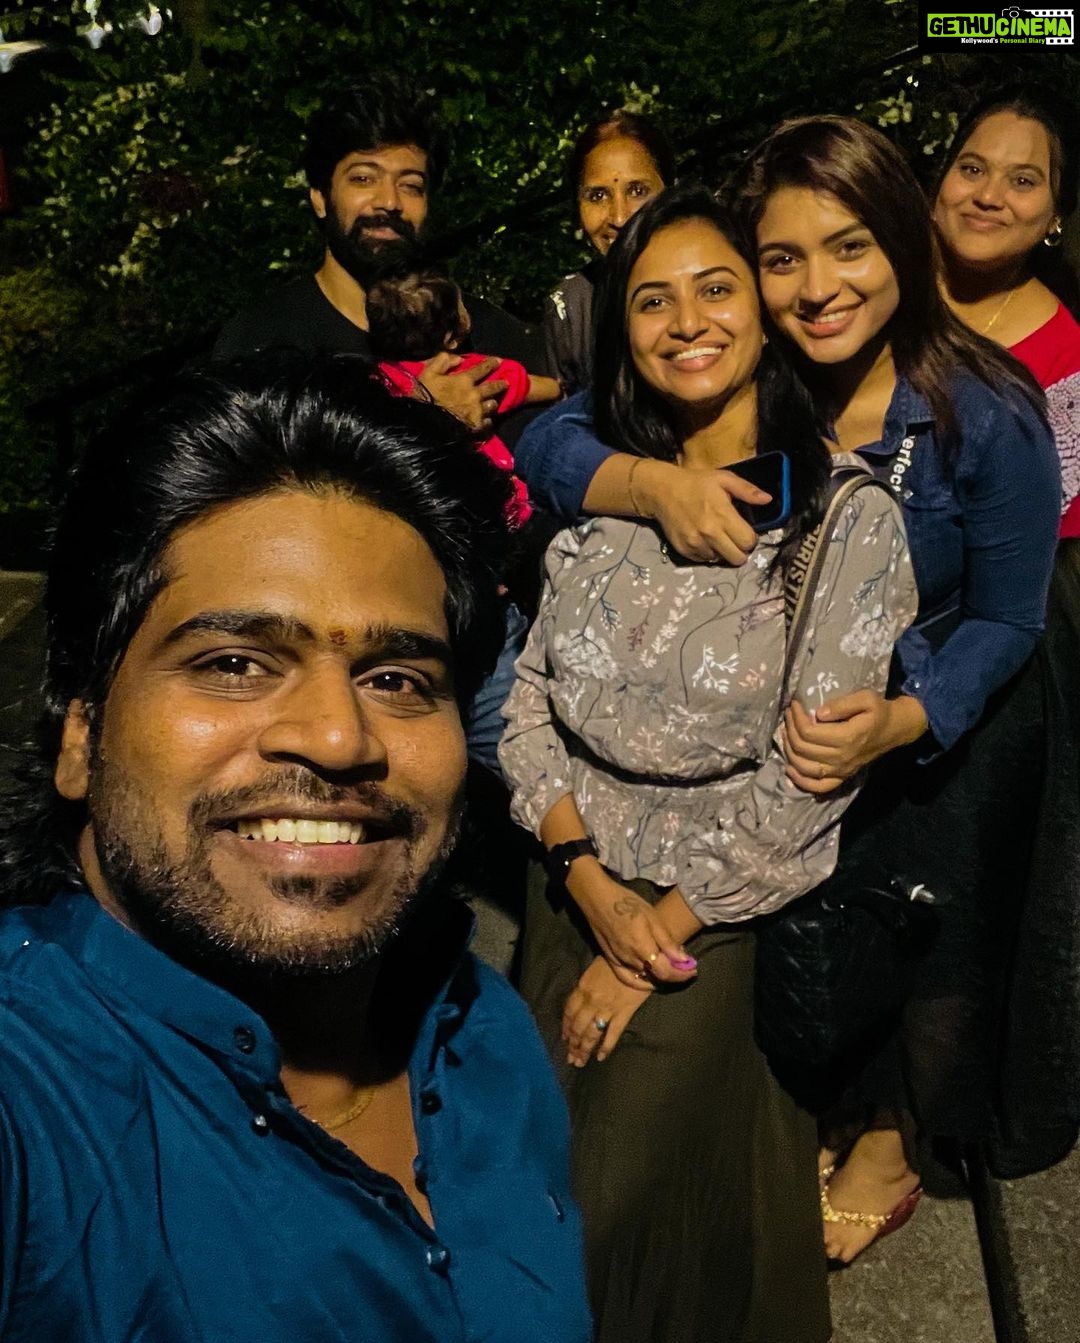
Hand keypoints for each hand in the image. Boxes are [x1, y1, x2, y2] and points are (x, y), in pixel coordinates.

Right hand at [416, 352, 508, 429]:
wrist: (425, 423)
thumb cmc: (425, 396)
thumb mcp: (428, 373)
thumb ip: (443, 361)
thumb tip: (459, 358)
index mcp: (464, 380)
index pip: (482, 368)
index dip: (491, 363)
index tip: (499, 361)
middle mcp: (475, 395)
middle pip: (492, 387)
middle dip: (500, 384)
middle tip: (506, 382)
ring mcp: (477, 412)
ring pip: (492, 405)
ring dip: (493, 402)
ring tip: (493, 402)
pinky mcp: (476, 426)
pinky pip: (487, 422)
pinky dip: (487, 420)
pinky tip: (486, 420)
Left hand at [563, 956, 654, 1065]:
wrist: (641, 958)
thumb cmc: (617, 959)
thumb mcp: (594, 968)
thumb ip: (586, 986)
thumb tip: (580, 1001)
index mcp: (583, 988)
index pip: (569, 1012)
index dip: (566, 1027)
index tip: (564, 1039)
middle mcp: (591, 1001)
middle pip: (578, 1026)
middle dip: (572, 1044)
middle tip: (570, 1058)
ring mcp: (607, 1009)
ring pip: (591, 1033)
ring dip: (584, 1049)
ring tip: (579, 1062)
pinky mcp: (623, 1014)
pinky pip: (612, 1034)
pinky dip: (605, 1047)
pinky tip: (600, 1057)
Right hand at [566, 862, 697, 984]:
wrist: (597, 899)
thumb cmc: (627, 903)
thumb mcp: (652, 917)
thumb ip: (667, 941)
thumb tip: (684, 960)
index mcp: (643, 949)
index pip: (666, 972)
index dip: (682, 974)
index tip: (693, 970)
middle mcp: (631, 960)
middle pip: (657, 976)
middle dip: (673, 973)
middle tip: (683, 964)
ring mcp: (619, 962)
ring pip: (644, 978)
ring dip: (659, 976)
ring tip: (669, 967)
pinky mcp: (611, 960)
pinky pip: (627, 978)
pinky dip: (640, 982)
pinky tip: (648, 979)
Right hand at [635, 459, 767, 565]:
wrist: (662, 491)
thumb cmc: (696, 483)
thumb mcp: (724, 479)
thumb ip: (747, 491)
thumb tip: (768, 500)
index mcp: (723, 515)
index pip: (748, 541)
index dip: (751, 538)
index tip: (746, 532)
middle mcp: (709, 533)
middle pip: (737, 558)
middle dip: (740, 550)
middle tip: (735, 539)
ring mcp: (695, 544)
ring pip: (720, 560)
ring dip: (722, 552)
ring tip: (717, 537)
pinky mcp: (683, 550)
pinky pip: (704, 560)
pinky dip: (707, 553)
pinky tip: (704, 539)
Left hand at [782, 692, 927, 792]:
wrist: (894, 730)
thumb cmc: (879, 711)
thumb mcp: (865, 698)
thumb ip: (842, 704)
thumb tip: (818, 713)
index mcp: (847, 737)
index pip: (809, 732)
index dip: (796, 718)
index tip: (794, 705)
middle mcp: (842, 757)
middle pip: (803, 748)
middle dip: (790, 730)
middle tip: (788, 716)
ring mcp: (841, 770)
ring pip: (805, 768)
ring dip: (789, 752)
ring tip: (785, 734)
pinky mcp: (842, 777)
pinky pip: (818, 787)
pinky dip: (801, 781)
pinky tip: (790, 769)